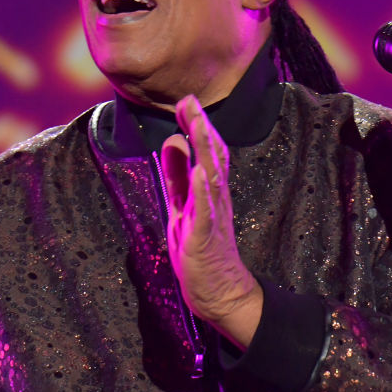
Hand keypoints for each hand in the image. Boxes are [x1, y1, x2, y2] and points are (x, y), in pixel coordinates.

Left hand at [161, 95, 262, 348]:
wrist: (218, 291)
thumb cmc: (199, 247)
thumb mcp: (182, 204)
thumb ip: (177, 174)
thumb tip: (173, 140)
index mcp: (210, 189)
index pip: (206, 150)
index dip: (196, 124)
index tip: (186, 100)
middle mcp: (216, 197)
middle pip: (213, 157)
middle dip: (201, 128)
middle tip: (190, 100)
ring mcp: (212, 215)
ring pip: (212, 177)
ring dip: (205, 150)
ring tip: (198, 125)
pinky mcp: (206, 236)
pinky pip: (206, 210)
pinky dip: (203, 190)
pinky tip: (199, 172)